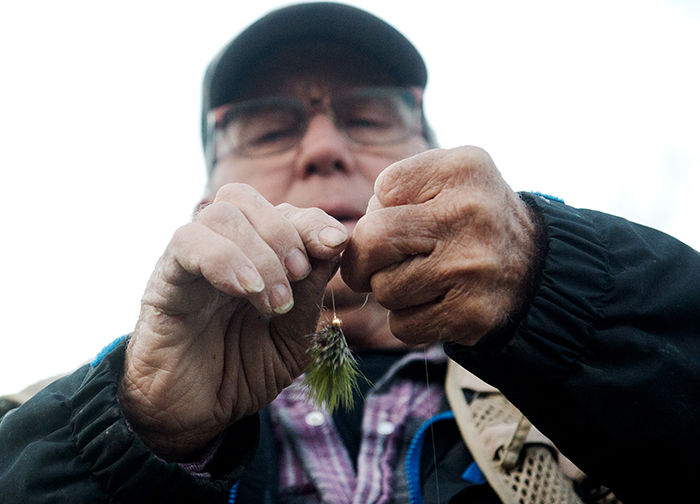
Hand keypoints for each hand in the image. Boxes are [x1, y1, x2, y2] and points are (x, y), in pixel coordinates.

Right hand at [119, 183, 347, 458]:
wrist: (193, 417)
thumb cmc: (242, 373)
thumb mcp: (292, 337)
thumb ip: (310, 293)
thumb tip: (336, 242)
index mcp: (254, 257)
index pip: (282, 211)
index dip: (313, 221)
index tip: (335, 245)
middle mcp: (220, 250)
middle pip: (245, 197)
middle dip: (285, 231)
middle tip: (299, 278)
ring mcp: (191, 261)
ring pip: (221, 213)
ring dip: (260, 252)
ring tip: (274, 301)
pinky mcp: (164, 279)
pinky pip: (187, 242)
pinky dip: (225, 258)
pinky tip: (247, 291)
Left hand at [341, 146, 537, 346]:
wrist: (534, 268)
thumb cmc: (471, 219)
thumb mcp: (450, 176)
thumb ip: (399, 185)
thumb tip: (348, 237)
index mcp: (462, 170)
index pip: (383, 190)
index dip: (380, 209)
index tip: (403, 220)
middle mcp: (469, 215)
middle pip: (373, 240)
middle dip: (362, 258)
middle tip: (372, 264)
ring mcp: (472, 268)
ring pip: (384, 288)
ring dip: (389, 290)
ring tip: (420, 279)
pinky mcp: (472, 315)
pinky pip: (403, 325)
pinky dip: (407, 319)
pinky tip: (433, 303)